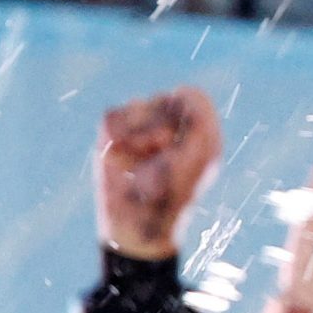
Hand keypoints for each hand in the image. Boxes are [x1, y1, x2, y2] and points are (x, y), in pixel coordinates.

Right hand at [96, 88, 221, 260]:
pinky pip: (112, 117)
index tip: (179, 140)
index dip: (184, 112)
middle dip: (161, 129)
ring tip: (142, 162)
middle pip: (164, 98)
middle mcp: (172, 125)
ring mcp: (141, 126)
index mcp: (200, 133)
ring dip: (139, 137)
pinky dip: (117, 140)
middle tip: (162, 159)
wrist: (134, 221)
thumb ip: (200, 123)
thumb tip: (186, 91)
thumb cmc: (170, 196)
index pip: (192, 97)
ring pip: (136, 105)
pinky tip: (122, 159)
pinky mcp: (114, 132)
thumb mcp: (196, 161)